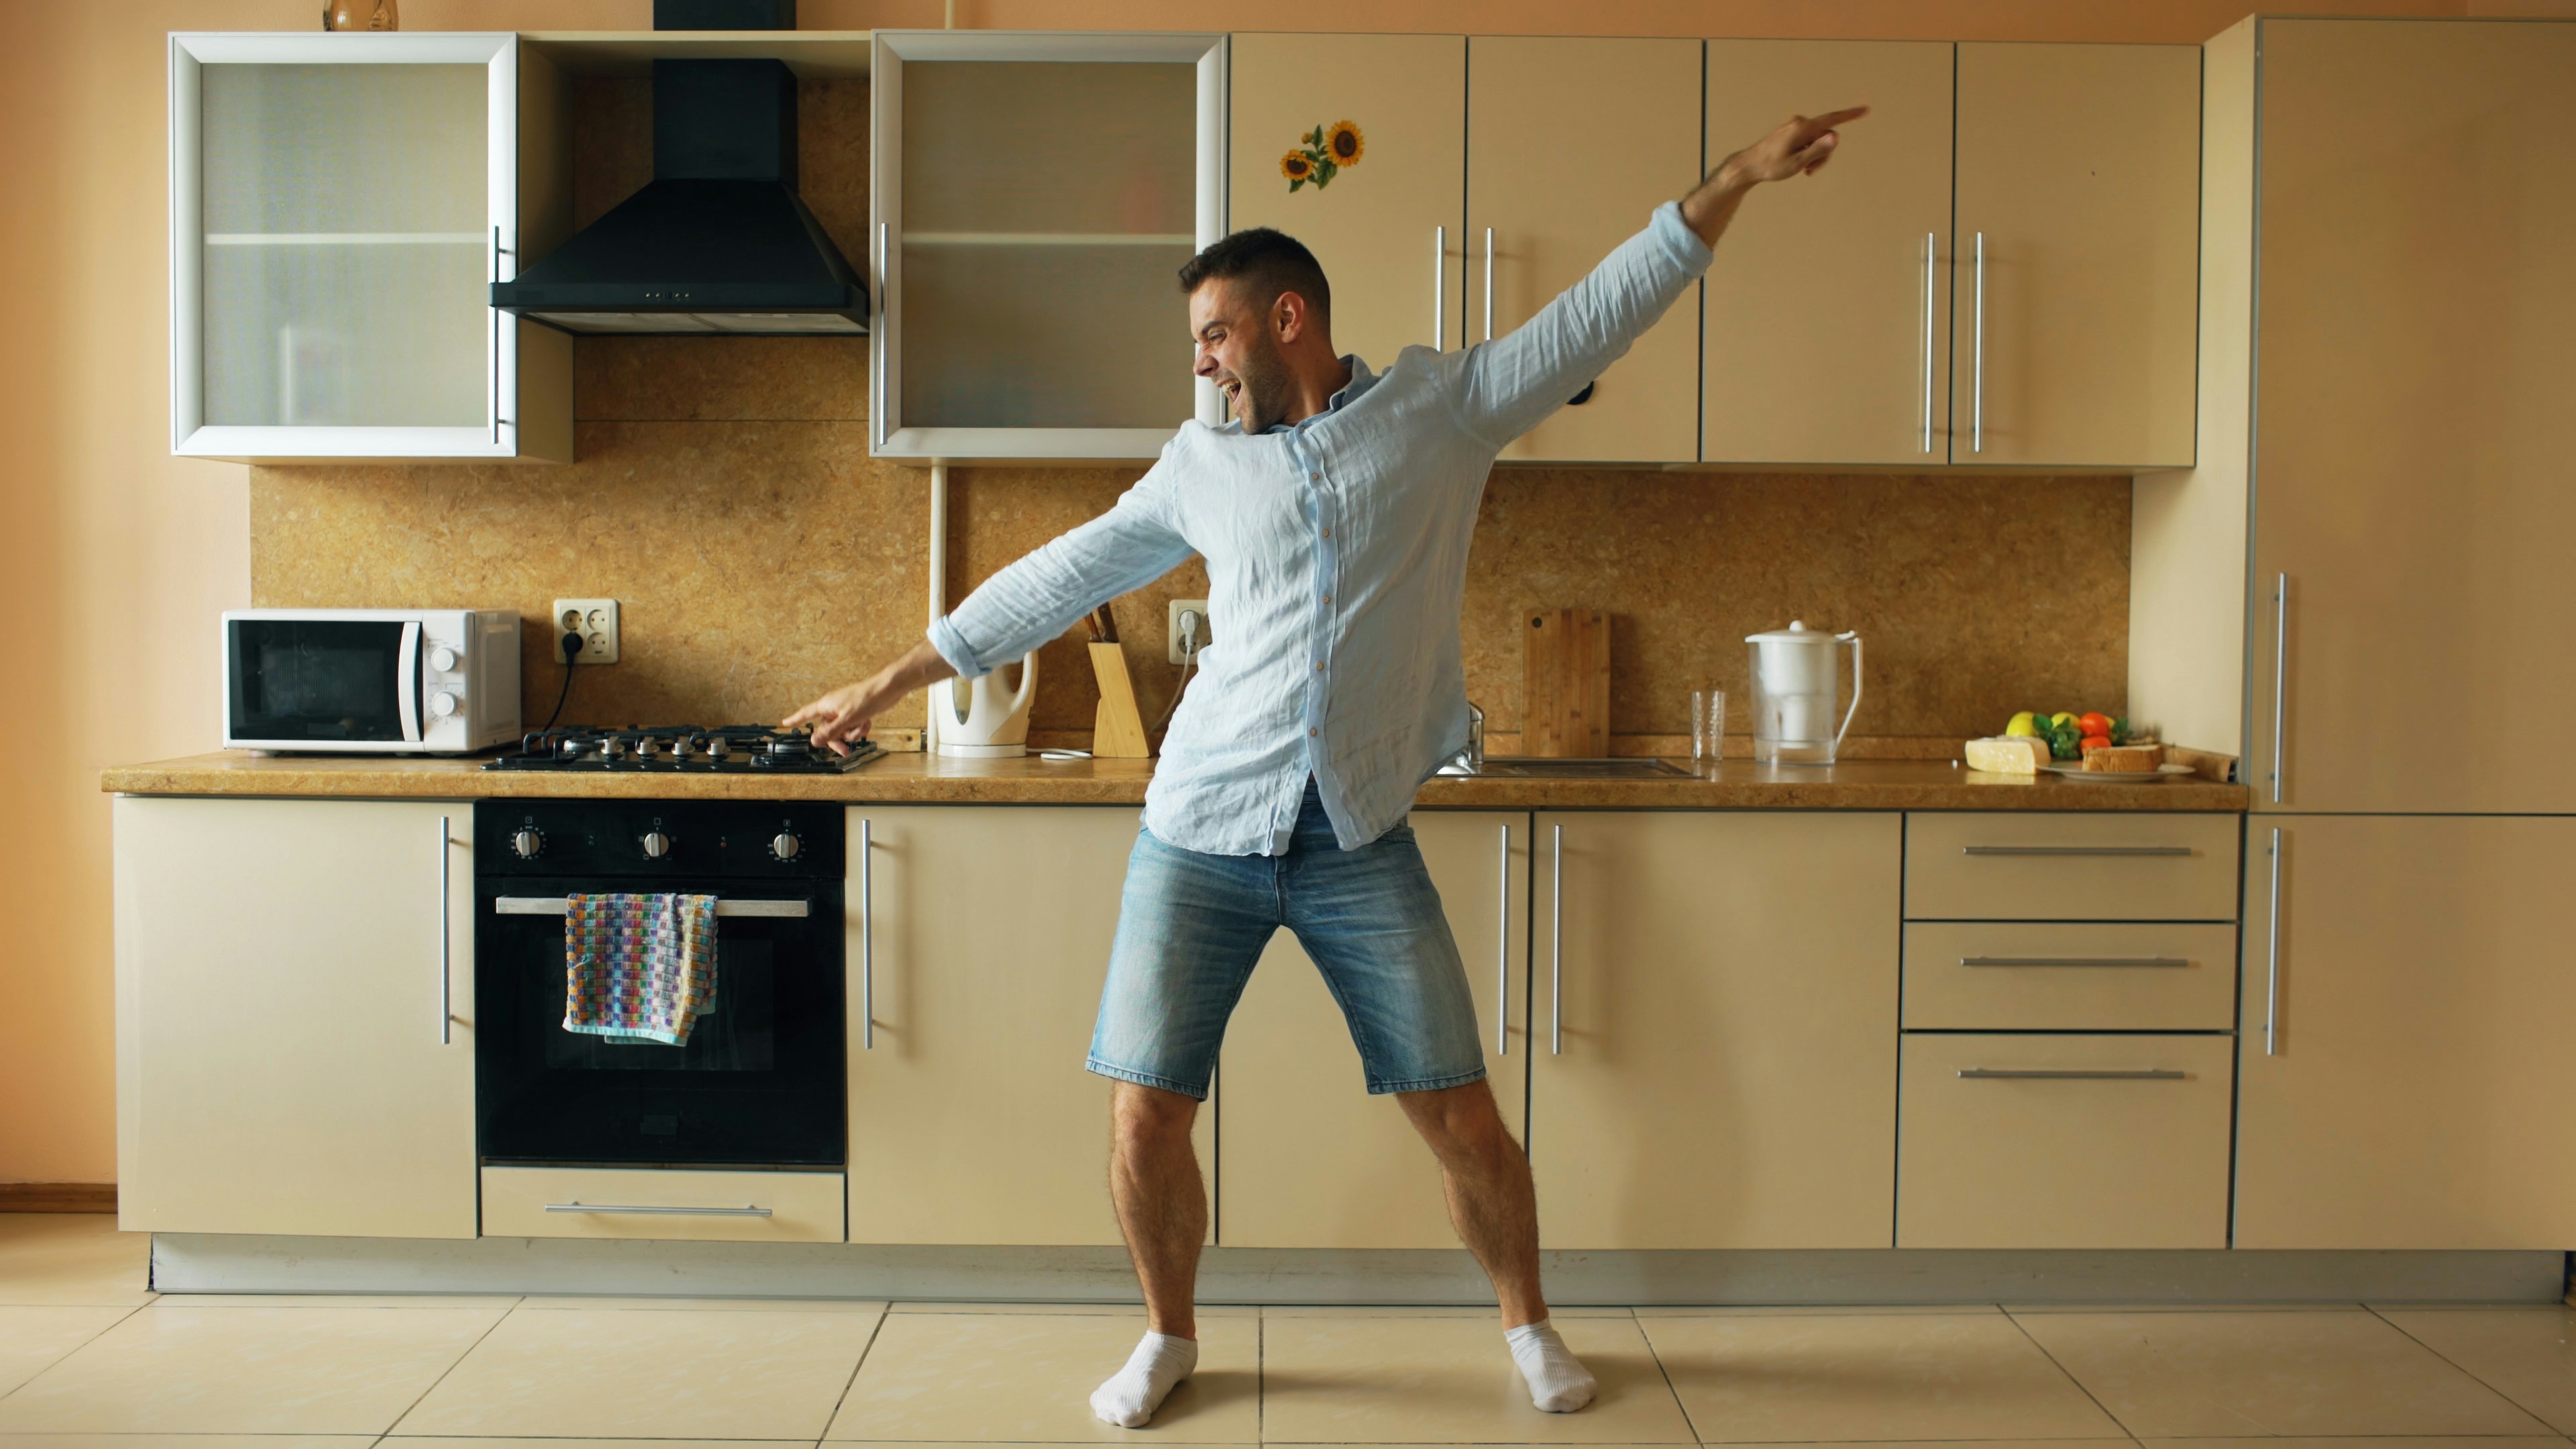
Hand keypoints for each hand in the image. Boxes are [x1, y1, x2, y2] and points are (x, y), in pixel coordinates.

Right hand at [783, 675, 898, 755]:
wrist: (887, 690)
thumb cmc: (866, 699)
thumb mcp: (847, 719)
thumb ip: (830, 731)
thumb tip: (814, 740)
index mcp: (826, 705)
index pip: (805, 713)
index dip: (795, 719)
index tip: (784, 723)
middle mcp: (833, 707)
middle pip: (827, 730)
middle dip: (837, 740)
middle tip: (845, 751)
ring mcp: (845, 710)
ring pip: (842, 730)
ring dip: (853, 733)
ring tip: (862, 726)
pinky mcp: (856, 713)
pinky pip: (852, 727)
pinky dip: (860, 728)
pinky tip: (867, 723)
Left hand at [1719, 106, 1867, 186]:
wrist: (1749, 166)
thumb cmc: (1771, 167)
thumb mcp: (1797, 163)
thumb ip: (1818, 150)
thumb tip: (1835, 137)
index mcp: (1802, 127)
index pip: (1831, 120)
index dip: (1850, 115)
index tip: (1865, 110)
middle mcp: (1799, 122)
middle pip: (1825, 135)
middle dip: (1823, 153)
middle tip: (1810, 171)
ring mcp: (1794, 126)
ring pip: (1817, 140)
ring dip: (1815, 156)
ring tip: (1803, 170)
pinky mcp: (1791, 131)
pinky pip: (1808, 140)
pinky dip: (1807, 152)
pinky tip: (1798, 165)